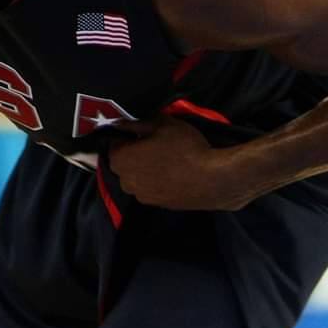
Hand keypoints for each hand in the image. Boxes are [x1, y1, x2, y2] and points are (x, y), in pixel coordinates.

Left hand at [107, 116, 251, 210]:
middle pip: (123, 162)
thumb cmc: (186, 149)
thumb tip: (124, 122)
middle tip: (155, 144)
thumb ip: (138, 122)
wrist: (213, 180)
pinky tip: (173, 172)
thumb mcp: (163, 124)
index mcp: (121, 159)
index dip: (128, 135)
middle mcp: (126, 181)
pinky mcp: (157, 205)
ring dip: (145, 168)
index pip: (114, 143)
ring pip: (136, 177)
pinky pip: (150, 188)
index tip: (141, 132)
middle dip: (134, 152)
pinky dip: (156, 181)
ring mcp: (141, 196)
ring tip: (166, 158)